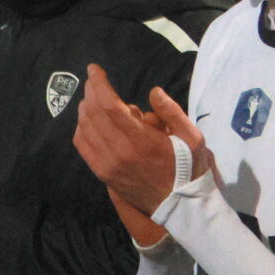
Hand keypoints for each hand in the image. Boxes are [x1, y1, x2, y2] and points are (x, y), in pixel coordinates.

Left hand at [75, 64, 209, 223]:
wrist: (179, 205)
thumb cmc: (188, 169)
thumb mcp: (194, 139)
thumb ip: (173, 113)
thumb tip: (153, 92)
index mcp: (141, 141)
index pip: (109, 105)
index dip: (98, 84)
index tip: (94, 69)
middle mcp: (118, 151)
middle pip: (92, 113)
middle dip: (91, 91)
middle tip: (95, 80)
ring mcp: (107, 163)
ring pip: (84, 127)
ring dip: (85, 108)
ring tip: (94, 98)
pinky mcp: (101, 172)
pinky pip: (82, 144)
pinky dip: (81, 127)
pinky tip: (90, 120)